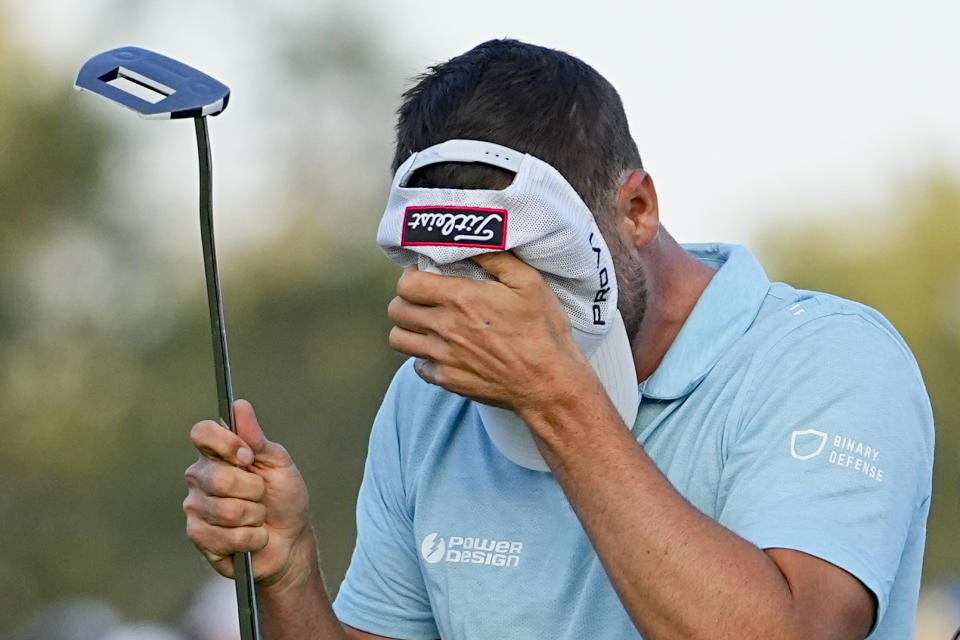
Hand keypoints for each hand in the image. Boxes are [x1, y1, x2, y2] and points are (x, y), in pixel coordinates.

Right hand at [184, 400, 312, 586]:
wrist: (290, 539)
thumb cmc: (283, 497)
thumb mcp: (279, 463)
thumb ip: (257, 437)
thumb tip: (239, 405)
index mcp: (217, 453)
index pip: (202, 433)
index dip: (227, 443)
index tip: (250, 456)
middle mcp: (200, 477)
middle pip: (220, 477)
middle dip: (254, 490)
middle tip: (261, 495)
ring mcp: (195, 507)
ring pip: (227, 510)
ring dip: (255, 516)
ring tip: (258, 518)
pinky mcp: (198, 536)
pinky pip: (225, 536)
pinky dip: (250, 538)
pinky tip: (252, 537)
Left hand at [387, 252, 591, 414]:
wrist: (549, 383)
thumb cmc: (542, 331)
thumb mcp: (528, 282)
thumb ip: (496, 258)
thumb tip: (473, 240)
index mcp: (460, 299)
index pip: (408, 284)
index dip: (411, 276)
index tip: (425, 275)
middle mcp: (445, 328)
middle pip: (397, 310)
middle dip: (406, 300)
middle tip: (423, 299)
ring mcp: (443, 357)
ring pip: (398, 339)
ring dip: (408, 328)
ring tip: (426, 324)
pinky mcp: (448, 380)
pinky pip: (417, 367)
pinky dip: (423, 358)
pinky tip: (442, 352)